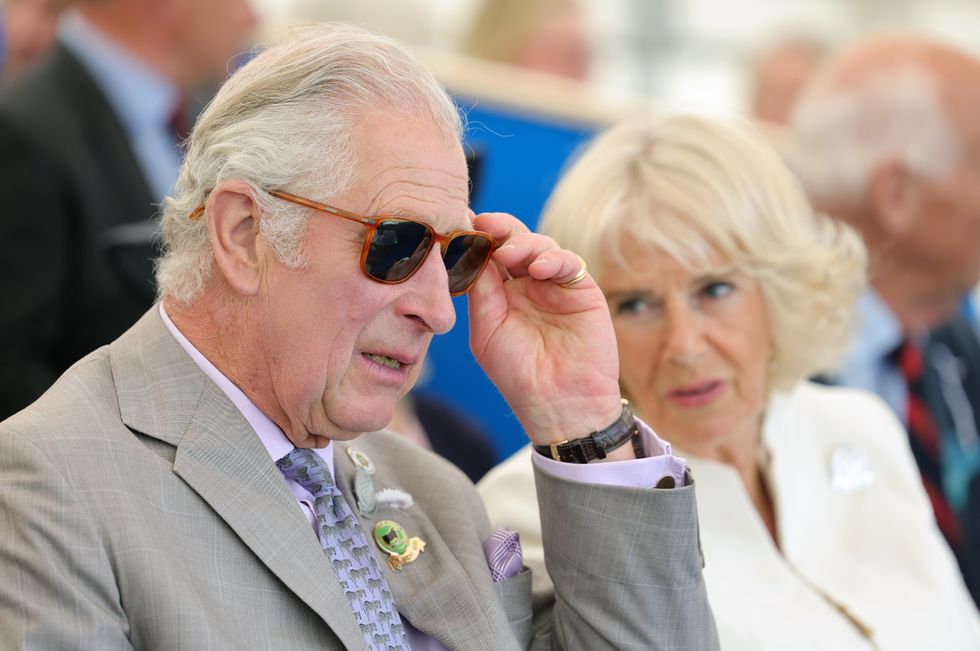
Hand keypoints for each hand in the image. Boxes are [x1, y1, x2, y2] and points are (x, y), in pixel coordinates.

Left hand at [468, 213, 622, 445]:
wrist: (559, 403)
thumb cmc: (517, 374)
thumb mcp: (487, 331)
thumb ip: (481, 292)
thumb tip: (471, 251)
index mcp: (501, 293)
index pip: (488, 255)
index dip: (477, 237)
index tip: (462, 224)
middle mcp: (527, 284)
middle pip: (513, 241)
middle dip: (499, 228)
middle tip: (485, 224)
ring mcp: (555, 285)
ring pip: (540, 246)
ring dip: (523, 243)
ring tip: (508, 253)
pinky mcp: (582, 290)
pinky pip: (568, 263)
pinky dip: (553, 259)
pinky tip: (538, 269)